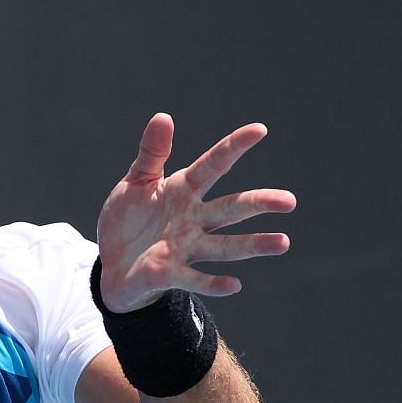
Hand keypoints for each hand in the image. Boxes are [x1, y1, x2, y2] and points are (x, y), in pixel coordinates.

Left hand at [95, 113, 295, 311]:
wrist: (112, 262)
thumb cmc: (129, 218)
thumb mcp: (136, 182)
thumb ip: (152, 154)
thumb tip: (163, 117)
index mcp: (184, 191)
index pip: (213, 166)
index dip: (233, 147)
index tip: (259, 129)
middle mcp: (194, 219)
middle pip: (231, 209)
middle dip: (258, 203)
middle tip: (289, 201)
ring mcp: (185, 247)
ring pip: (225, 246)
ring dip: (253, 245)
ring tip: (282, 242)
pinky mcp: (170, 273)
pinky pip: (194, 278)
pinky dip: (213, 283)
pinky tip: (235, 285)